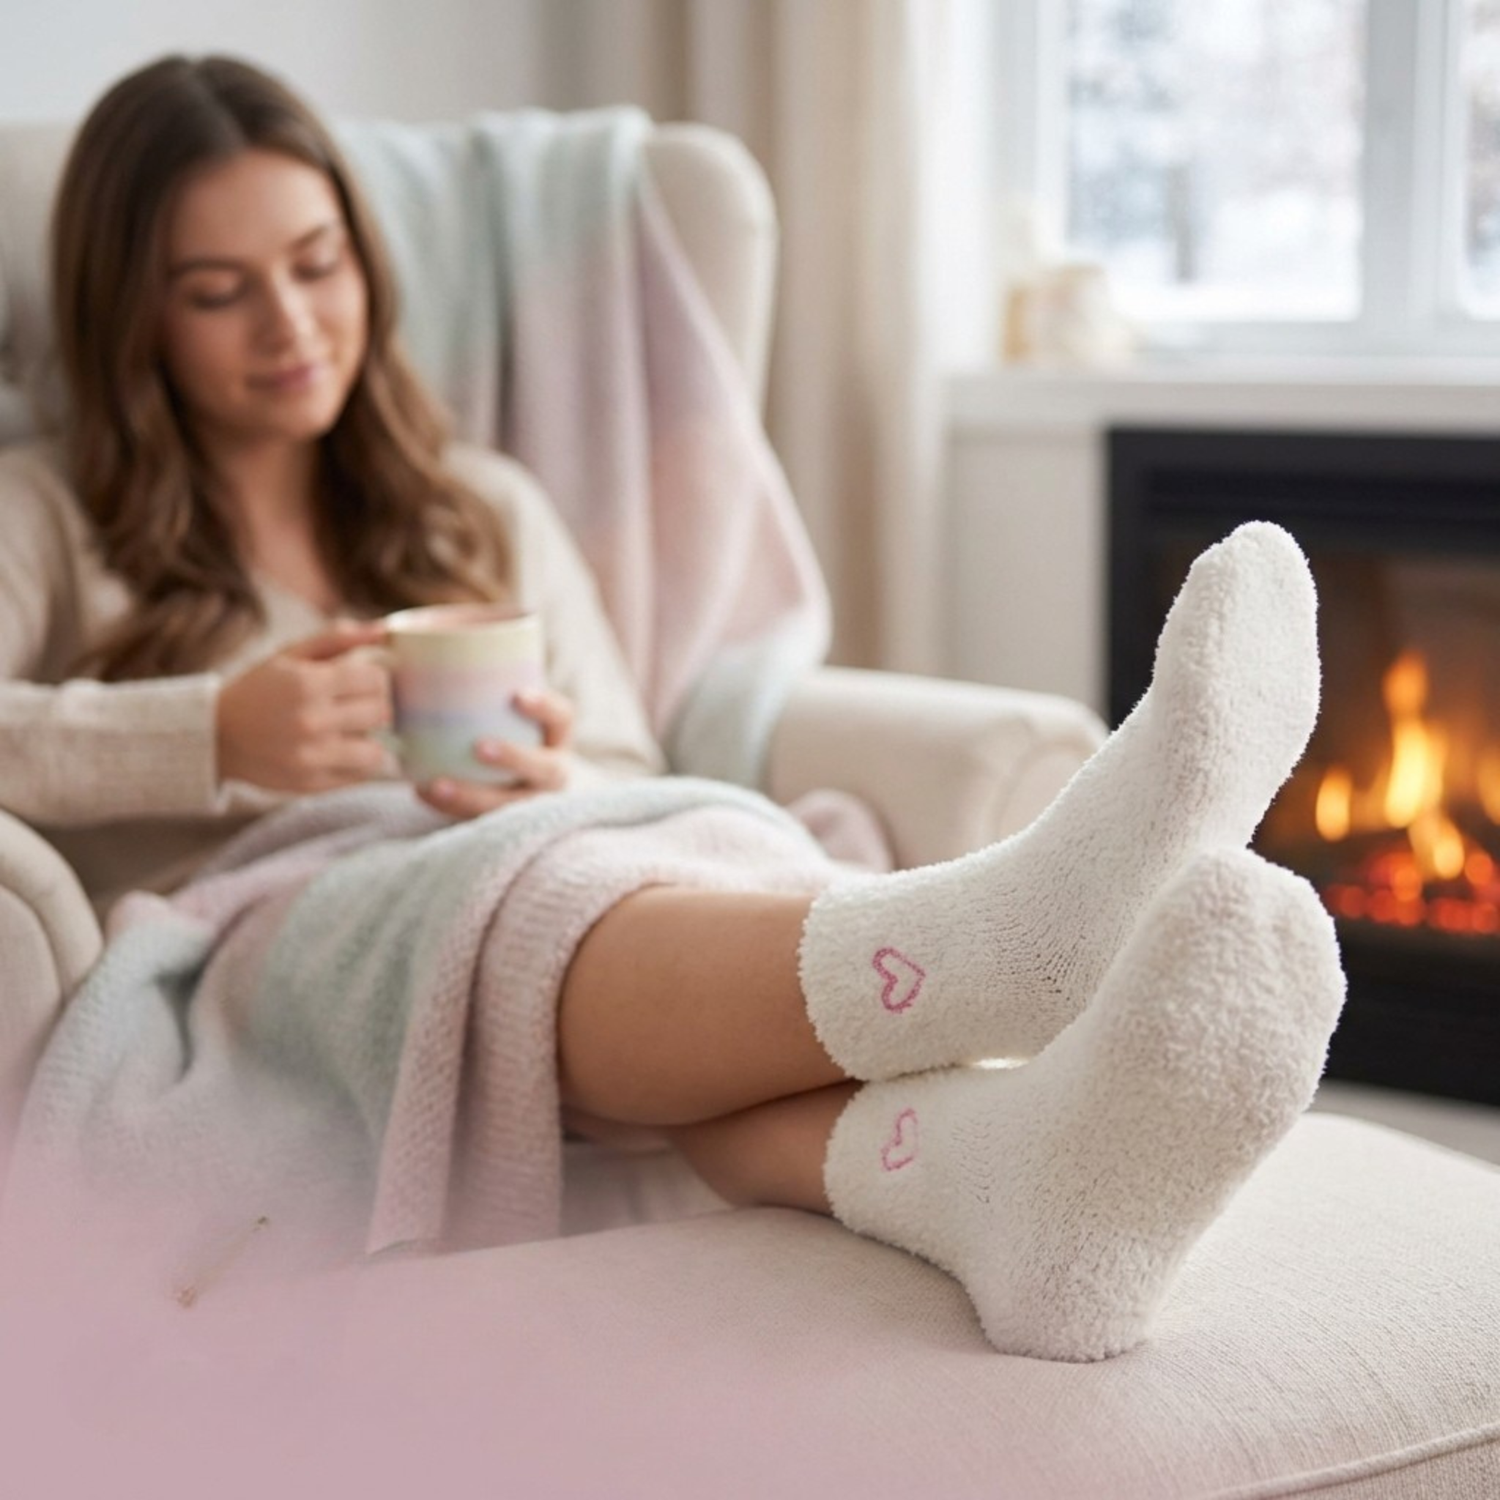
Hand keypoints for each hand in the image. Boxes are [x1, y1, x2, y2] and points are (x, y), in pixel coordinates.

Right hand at [215, 620, 393, 792]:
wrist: (217, 736)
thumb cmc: (259, 689)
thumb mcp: (289, 655)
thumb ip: (337, 638)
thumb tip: (384, 630)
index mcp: (307, 684)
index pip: (376, 679)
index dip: (375, 677)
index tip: (362, 680)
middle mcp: (311, 722)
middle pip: (381, 713)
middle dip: (374, 706)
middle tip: (358, 704)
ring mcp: (312, 758)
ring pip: (376, 752)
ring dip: (370, 740)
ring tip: (351, 731)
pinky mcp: (311, 784)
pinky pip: (359, 776)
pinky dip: (357, 763)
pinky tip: (340, 751)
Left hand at [417, 686, 575, 819]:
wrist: (522, 781)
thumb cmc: (503, 725)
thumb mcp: (504, 705)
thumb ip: (478, 679)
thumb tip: (409, 636)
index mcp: (556, 734)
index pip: (562, 717)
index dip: (545, 706)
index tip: (518, 694)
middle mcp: (553, 771)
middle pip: (546, 769)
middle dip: (515, 757)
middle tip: (479, 745)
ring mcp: (532, 801)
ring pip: (512, 806)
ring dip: (474, 796)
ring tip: (434, 785)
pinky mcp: (505, 822)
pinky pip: (481, 821)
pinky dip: (450, 807)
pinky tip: (421, 790)